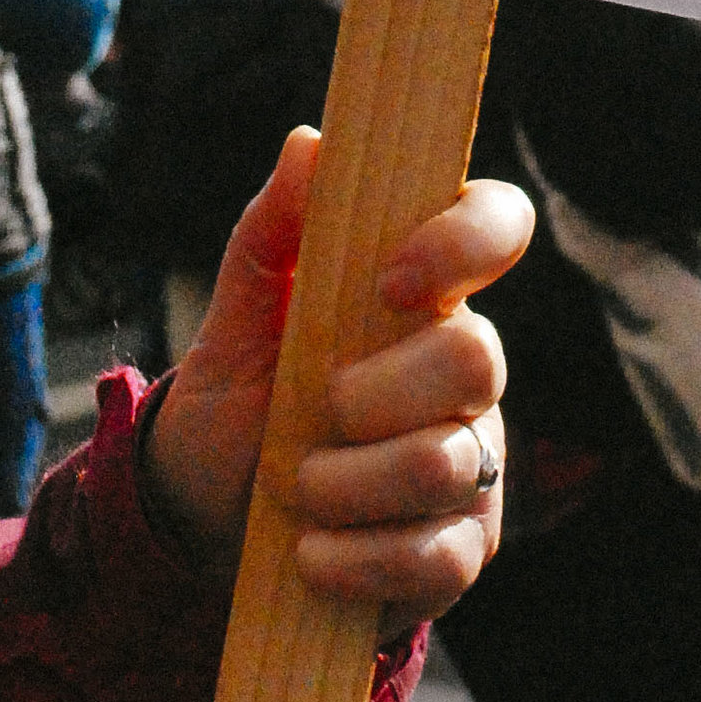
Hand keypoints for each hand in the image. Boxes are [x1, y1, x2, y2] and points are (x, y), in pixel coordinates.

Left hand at [143, 129, 532, 622]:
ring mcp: (472, 459)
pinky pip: (441, 555)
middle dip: (376, 396)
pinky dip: (357, 560)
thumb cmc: (233, 405)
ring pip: (447, 464)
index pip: (498, 224)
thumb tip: (308, 142)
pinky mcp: (462, 547)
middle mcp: (463, 369)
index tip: (390, 279)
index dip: (465, 239)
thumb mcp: (233, 321)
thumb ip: (269, 234)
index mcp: (422, 291)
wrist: (202, 522)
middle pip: (478, 359)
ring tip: (296, 493)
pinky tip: (311, 558)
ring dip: (347, 485)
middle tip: (314, 414)